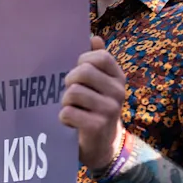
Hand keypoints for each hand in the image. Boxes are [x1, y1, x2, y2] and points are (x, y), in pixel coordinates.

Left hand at [58, 36, 126, 170]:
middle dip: (69, 81)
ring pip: (73, 92)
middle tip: (70, 92)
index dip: (83, 60)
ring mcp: (109, 110)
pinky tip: (71, 122)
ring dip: (65, 101)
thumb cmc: (95, 108)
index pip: (100, 57)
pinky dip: (63, 118)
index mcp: (118, 78)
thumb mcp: (100, 84)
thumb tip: (94, 37)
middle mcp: (118, 92)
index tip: (77, 70)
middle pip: (83, 72)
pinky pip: (67, 112)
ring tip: (71, 108)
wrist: (102, 145)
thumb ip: (97, 61)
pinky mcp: (97, 126)